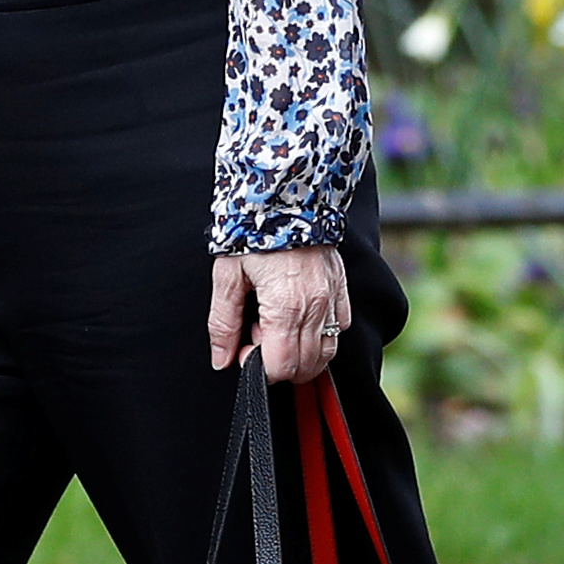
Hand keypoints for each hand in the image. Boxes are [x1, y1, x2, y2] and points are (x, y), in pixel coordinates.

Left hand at [208, 246, 352, 384]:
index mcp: (286, 307)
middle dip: (280, 363)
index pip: (282, 366)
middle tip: (258, 336)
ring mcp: (333, 298)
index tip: (244, 350)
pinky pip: (342, 327)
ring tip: (277, 327)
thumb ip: (224, 323)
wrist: (285, 194)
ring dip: (302, 354)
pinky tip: (300, 319)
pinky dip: (322, 335)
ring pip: (327, 353)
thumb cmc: (253, 232)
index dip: (260, 368)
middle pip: (306, 366)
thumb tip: (221, 360)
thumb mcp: (227, 276)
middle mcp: (316, 307)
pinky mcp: (342, 287)